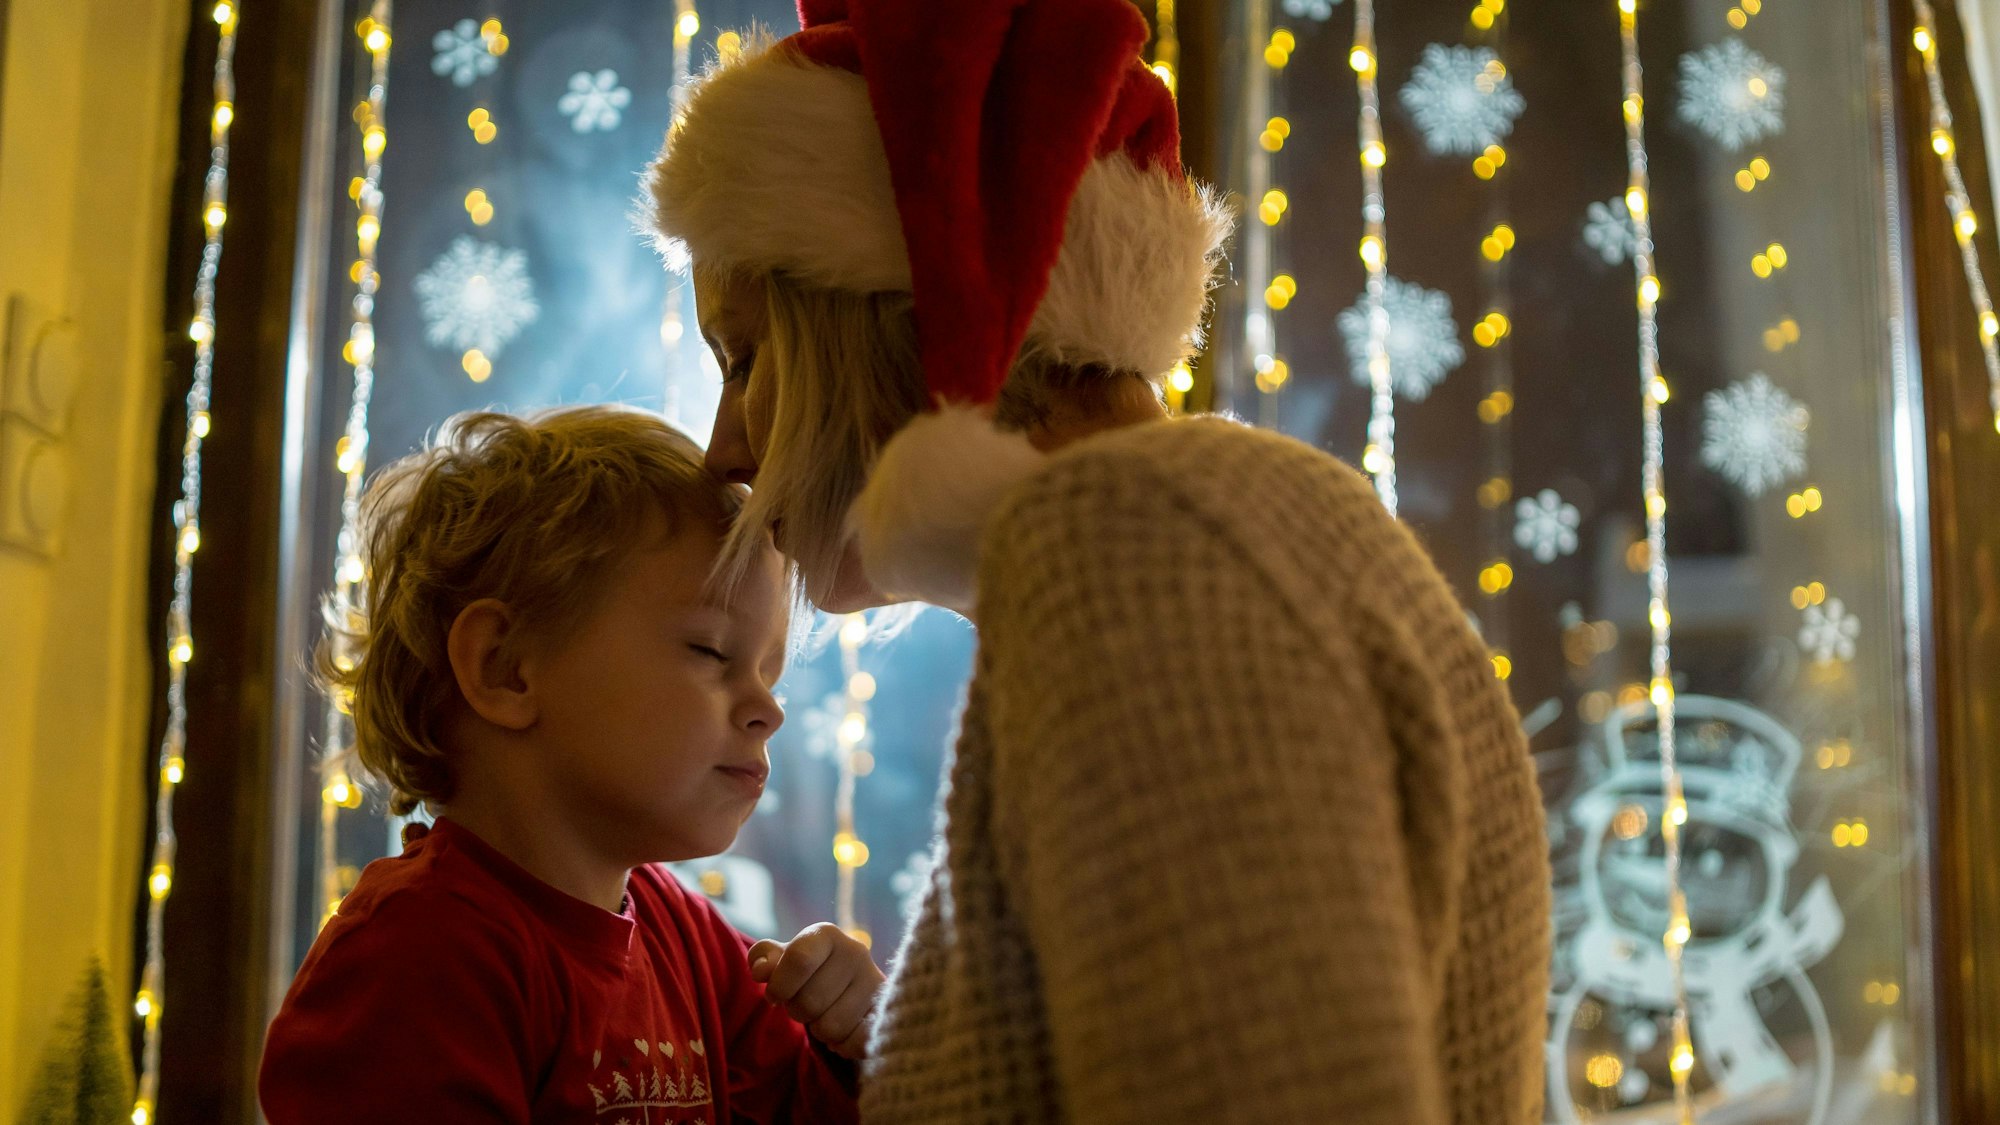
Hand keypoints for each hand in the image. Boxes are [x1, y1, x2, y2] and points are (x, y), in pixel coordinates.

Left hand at [748, 923, 885, 1059]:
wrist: (849, 985)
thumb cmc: (806, 973)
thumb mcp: (781, 960)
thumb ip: (764, 959)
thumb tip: (762, 970)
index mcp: (826, 935)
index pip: (799, 960)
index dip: (779, 986)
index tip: (774, 996)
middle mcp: (856, 952)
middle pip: (810, 1001)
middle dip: (797, 1012)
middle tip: (805, 1005)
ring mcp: (875, 983)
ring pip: (831, 1027)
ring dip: (819, 1030)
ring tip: (825, 1015)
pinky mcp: (887, 1012)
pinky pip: (856, 1042)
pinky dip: (842, 1045)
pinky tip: (843, 1031)